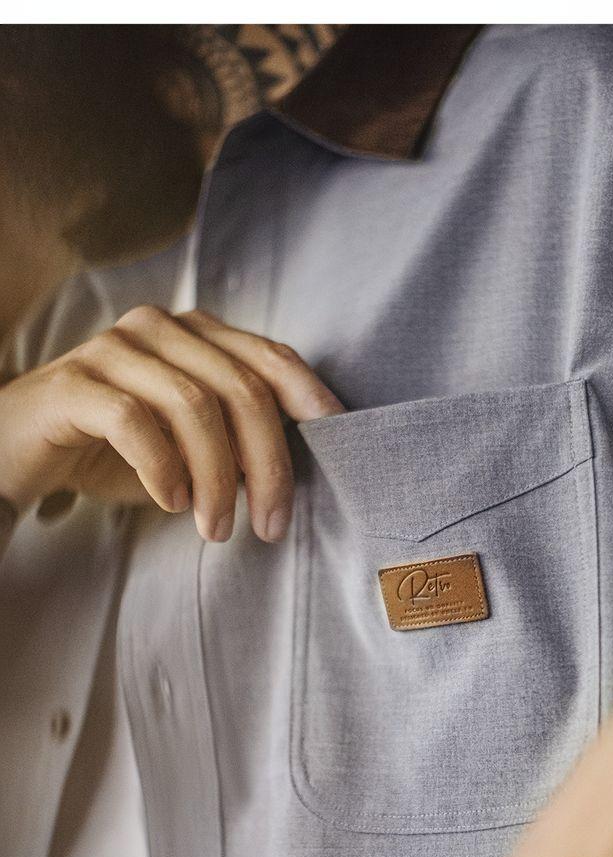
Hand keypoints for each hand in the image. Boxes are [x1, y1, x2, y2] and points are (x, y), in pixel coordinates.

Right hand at [0, 306, 342, 540]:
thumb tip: (296, 472)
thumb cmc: (112, 453)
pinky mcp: (74, 383)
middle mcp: (158, 328)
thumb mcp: (188, 448)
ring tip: (217, 528)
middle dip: (267, 464)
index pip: (270, 357)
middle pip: (242, 388)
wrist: (16, 455)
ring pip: (195, 406)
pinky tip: (170, 503)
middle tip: (271, 524)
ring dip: (217, 478)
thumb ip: (238, 443)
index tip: (337, 446)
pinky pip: (135, 421)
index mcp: (194, 334)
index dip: (310, 399)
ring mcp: (113, 349)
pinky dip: (163, 469)